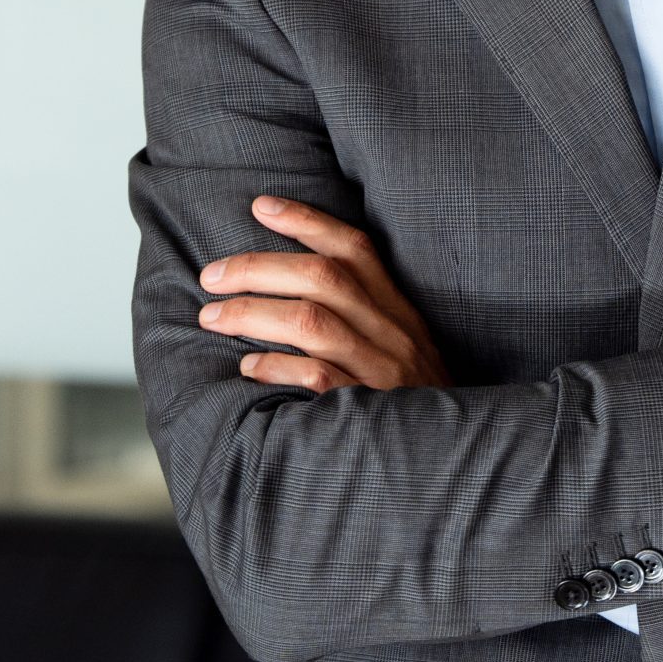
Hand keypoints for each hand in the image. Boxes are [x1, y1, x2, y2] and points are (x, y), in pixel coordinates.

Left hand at [198, 196, 451, 392]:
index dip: (307, 221)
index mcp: (398, 311)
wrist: (451, 455)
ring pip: (312, 322)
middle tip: (211, 276)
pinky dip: (277, 367)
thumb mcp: (402, 346)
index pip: (354, 249)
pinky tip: (248, 368)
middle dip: (258, 268)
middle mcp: (391, 334)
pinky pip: (316, 378)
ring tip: (211, 317)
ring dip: (252, 313)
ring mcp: (381, 372)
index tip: (261, 206)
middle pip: (323, 278)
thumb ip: (363, 316)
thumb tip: (289, 285)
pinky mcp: (367, 411)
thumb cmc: (413, 400)